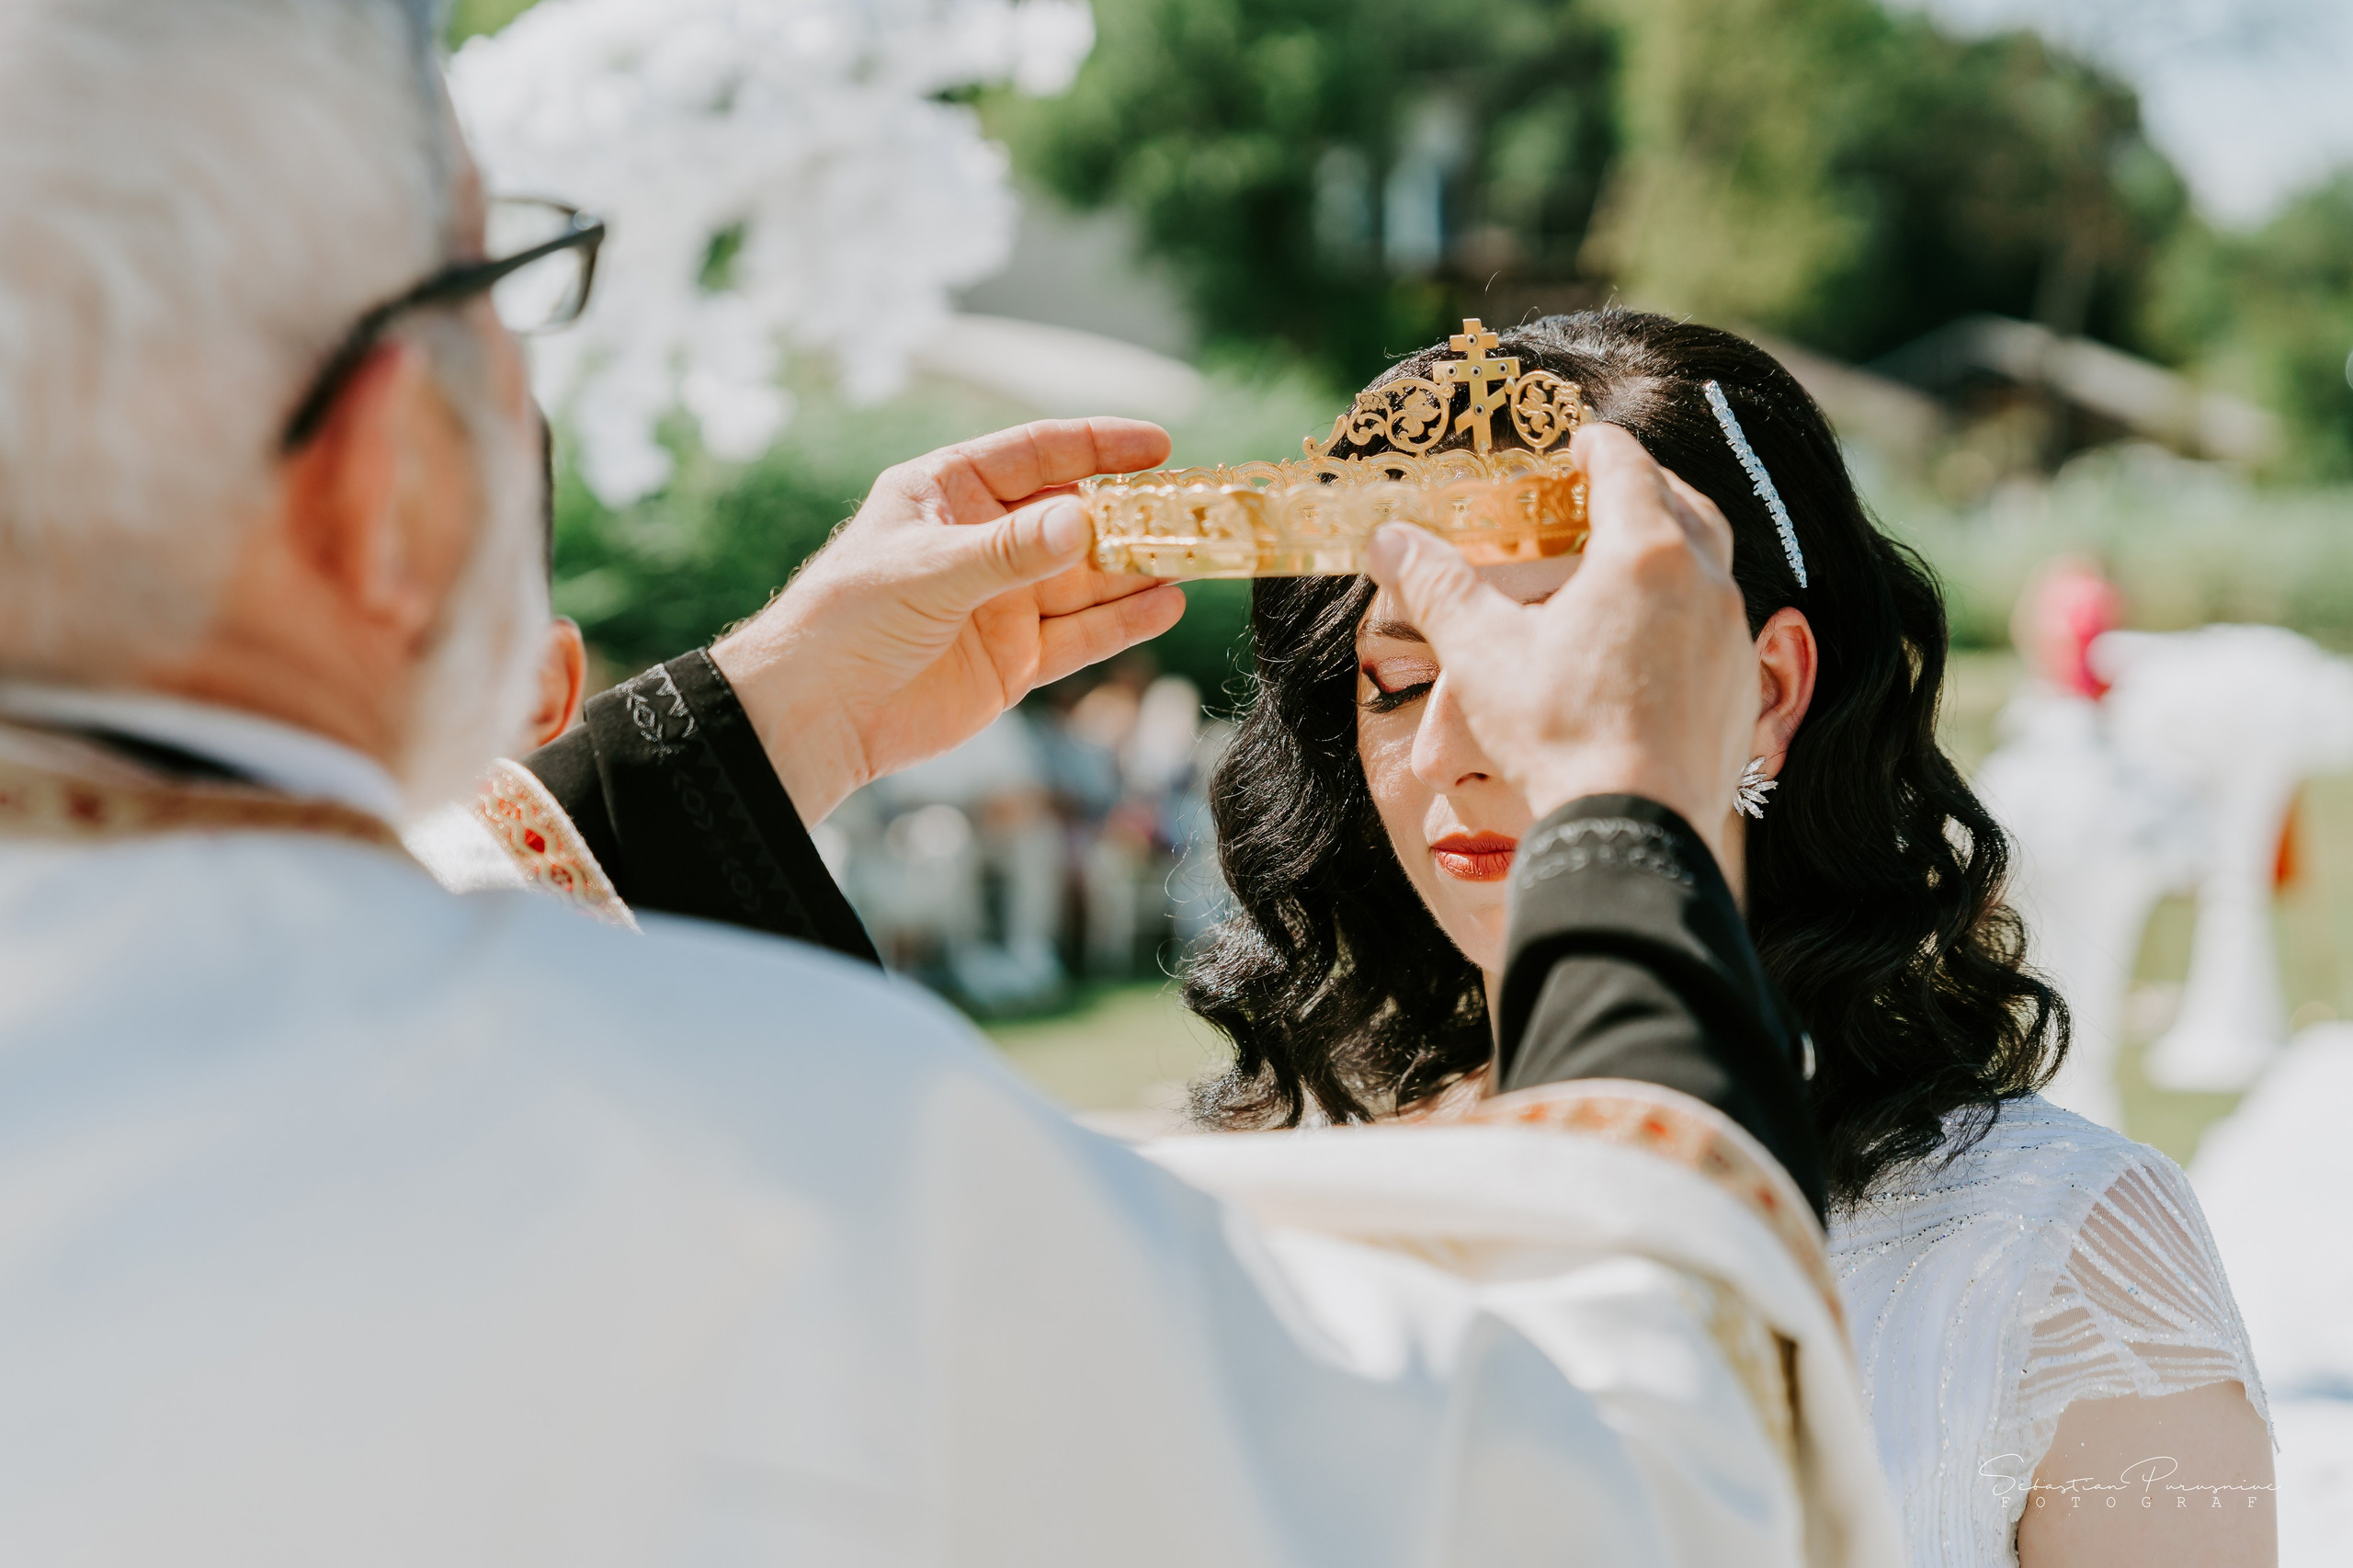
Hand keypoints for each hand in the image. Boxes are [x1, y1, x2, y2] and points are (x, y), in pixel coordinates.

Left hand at [709, 418, 1185, 823]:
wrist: (817, 714)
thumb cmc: (848, 619)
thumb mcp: (930, 571)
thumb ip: (1011, 551)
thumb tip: (1083, 520)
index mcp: (950, 493)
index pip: (1037, 455)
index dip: (1098, 446)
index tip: (1158, 445)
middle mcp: (983, 541)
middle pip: (1075, 517)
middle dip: (1134, 513)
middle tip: (1196, 507)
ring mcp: (1002, 602)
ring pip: (1086, 578)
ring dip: (1139, 567)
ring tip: (1199, 555)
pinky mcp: (1014, 660)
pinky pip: (1080, 634)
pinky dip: (1123, 622)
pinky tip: (1165, 604)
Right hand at [1363, 423, 1755, 879]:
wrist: (1633, 832)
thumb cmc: (1557, 734)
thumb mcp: (1481, 653)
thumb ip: (1436, 585)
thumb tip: (1387, 539)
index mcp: (1643, 554)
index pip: (1626, 466)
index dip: (1596, 446)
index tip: (1576, 443)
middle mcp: (1703, 583)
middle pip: (1686, 504)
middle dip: (1648, 486)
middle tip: (1611, 488)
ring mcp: (1731, 639)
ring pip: (1713, 566)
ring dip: (1677, 548)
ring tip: (1634, 559)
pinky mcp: (1742, 690)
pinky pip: (1721, 627)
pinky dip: (1691, 610)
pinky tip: (1657, 639)